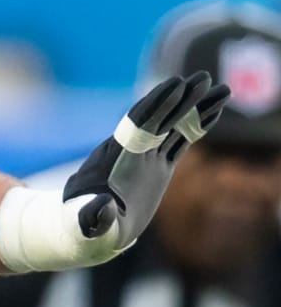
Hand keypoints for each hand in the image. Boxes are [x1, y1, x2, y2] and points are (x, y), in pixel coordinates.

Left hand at [65, 72, 228, 241]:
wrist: (90, 229)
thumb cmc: (84, 226)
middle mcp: (133, 152)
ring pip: (175, 127)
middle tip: (204, 78)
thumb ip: (95, 215)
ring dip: (196, 107)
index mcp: (116, 158)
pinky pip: (180, 142)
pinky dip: (196, 126)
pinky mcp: (158, 168)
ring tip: (222, 90)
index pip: (139, 123)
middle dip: (181, 98)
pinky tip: (213, 112)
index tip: (175, 85)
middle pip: (160, 118)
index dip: (156, 104)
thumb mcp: (85, 222)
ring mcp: (147, 158)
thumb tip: (102, 208)